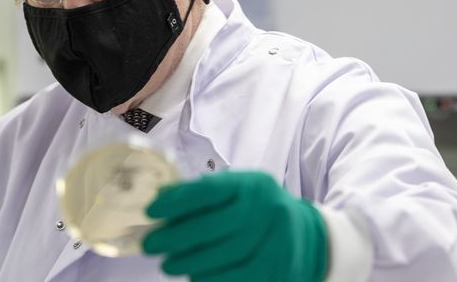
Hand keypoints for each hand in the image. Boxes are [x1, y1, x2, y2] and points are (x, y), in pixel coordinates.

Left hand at [142, 171, 327, 281]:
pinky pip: (238, 278)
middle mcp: (269, 209)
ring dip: (190, 263)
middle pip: (215, 226)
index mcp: (254, 184)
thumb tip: (159, 198)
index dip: (177, 202)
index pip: (210, 190)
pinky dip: (211, 280)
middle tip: (151, 245)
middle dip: (177, 237)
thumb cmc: (257, 211)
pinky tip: (195, 277)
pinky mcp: (278, 269)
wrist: (306, 235)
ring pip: (225, 257)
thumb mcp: (236, 192)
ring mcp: (277, 241)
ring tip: (169, 265)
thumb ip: (201, 194)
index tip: (151, 212)